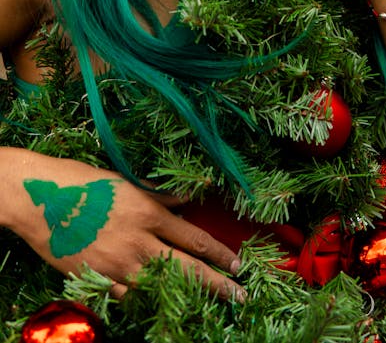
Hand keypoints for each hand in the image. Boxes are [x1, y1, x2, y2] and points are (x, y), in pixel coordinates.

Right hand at [2, 149, 243, 300]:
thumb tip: (188, 196)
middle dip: (218, 283)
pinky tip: (160, 307)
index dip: (220, 253)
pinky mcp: (99, 280)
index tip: (238, 263)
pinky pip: (129, 299)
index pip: (195, 238)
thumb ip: (159, 195)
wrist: (41, 199)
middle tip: (241, 294)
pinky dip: (146, 302)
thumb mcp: (127, 182)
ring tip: (209, 307)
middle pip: (188, 268)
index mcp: (150, 213)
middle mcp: (140, 242)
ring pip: (163, 287)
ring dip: (188, 297)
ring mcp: (119, 265)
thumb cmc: (84, 183)